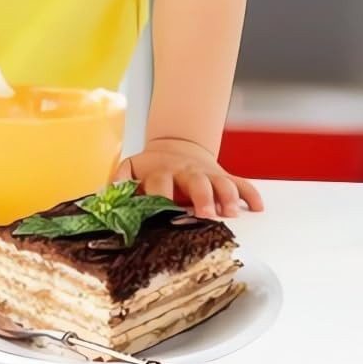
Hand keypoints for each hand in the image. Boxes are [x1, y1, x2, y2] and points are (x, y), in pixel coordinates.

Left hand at [114, 138, 264, 219]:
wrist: (175, 147)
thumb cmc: (153, 169)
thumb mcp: (131, 169)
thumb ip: (120, 182)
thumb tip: (105, 197)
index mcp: (161, 171)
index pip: (159, 182)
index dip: (161, 196)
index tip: (163, 211)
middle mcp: (186, 171)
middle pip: (195, 181)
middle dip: (201, 197)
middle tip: (206, 216)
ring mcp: (207, 173)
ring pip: (221, 182)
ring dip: (227, 196)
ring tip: (231, 213)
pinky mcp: (224, 177)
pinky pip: (242, 183)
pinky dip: (250, 194)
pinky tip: (256, 207)